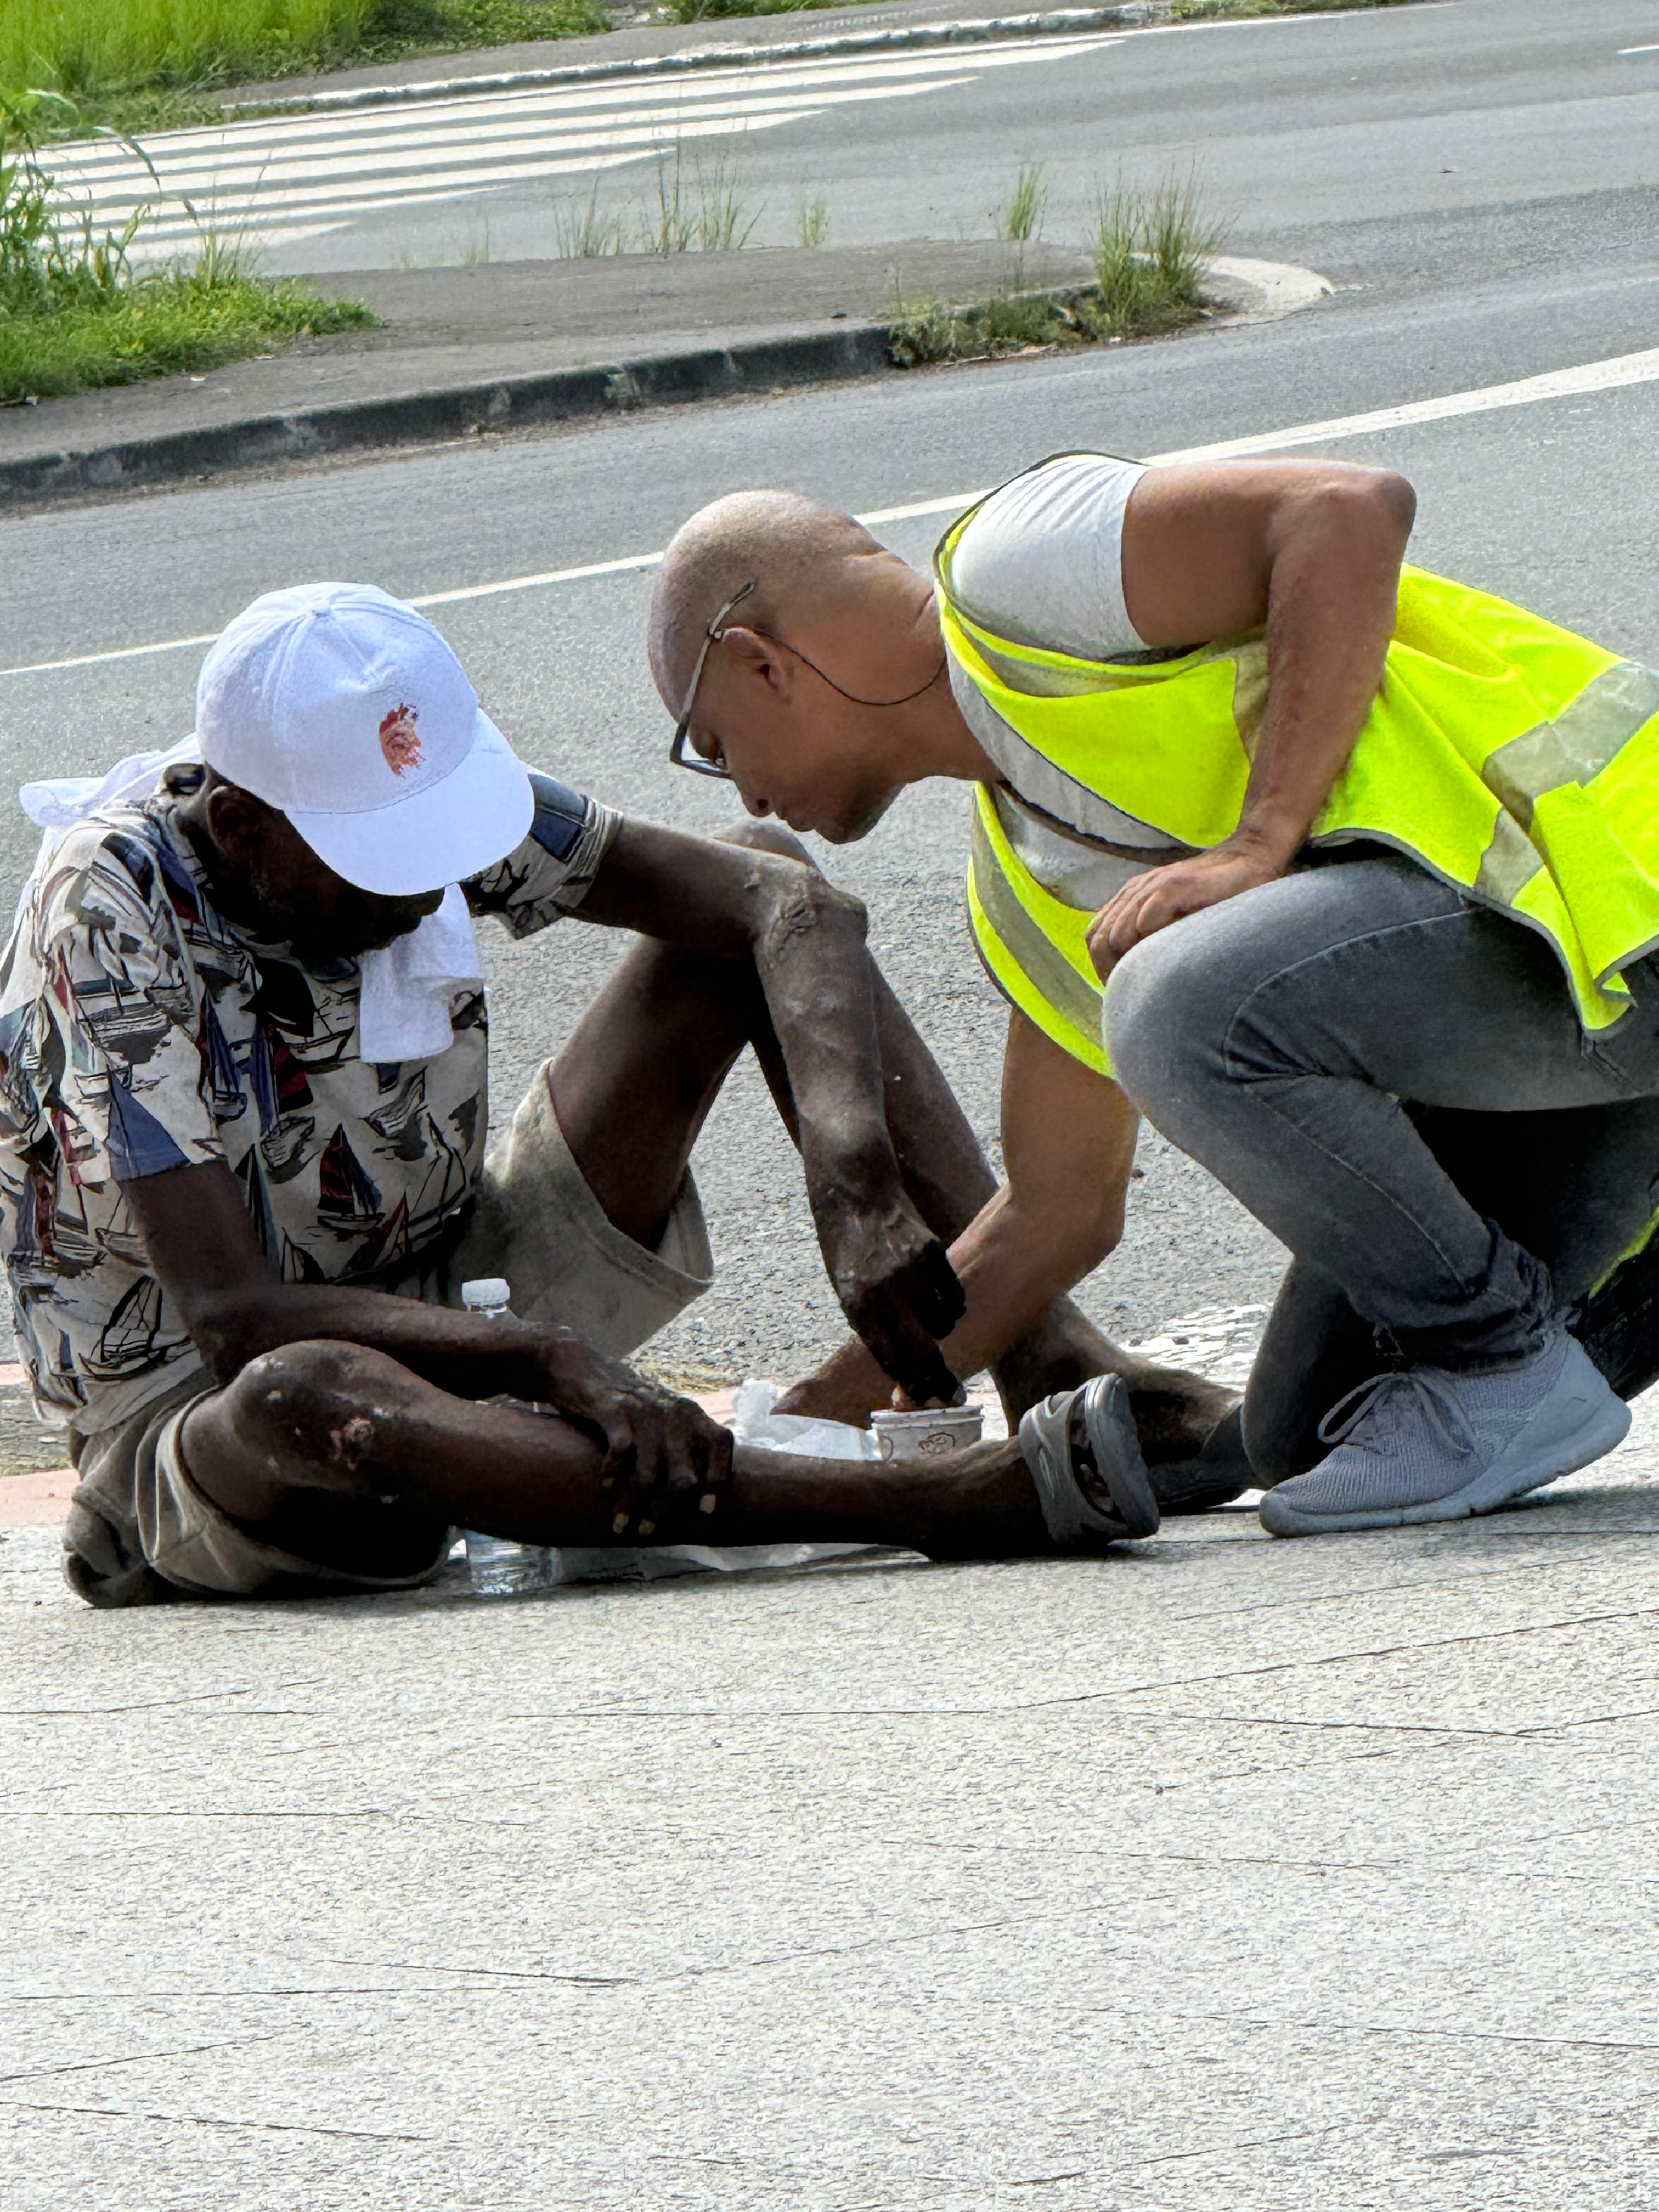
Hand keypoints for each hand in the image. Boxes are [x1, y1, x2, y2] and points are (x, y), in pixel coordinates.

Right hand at [532, 1332, 733, 1533]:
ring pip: (649, 1473)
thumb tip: (693, 1492)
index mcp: (690, 1413)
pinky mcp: (613, 1408)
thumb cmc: (623, 1404)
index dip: (718, 1480)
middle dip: (666, 1510)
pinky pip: (622, 1451)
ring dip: (634, 1504)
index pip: (721, 1444)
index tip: (706, 1511)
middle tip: (647, 1530)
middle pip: (684, 1476)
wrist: (579, 1365)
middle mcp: (673, 1411)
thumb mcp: (659, 1416)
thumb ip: (678, 1444)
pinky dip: (614, 1474)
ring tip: (621, 1522)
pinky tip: (606, 1484)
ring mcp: (644, 1410)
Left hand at [809, 1159, 964, 1407]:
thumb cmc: (849, 1251)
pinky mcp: (931, 1251)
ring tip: (935, 1327)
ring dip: (943, 1333)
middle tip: (952, 1393)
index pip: (890, 1359)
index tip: (927, 1399)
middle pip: (921, 1350)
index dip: (911, 1384)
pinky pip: (953, 1294)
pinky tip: (944, 1302)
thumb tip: (902, 1368)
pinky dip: (953, 1306)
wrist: (856, 1196)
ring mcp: (909, 1270)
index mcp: (857, 1305)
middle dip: (939, 1378)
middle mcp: (883, 1291)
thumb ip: (871, 1326)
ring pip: (943, 1323)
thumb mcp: (848, 1292)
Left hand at [1086, 839, 1288, 976]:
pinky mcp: (1175, 885)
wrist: (1251, 860)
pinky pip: (1145, 920)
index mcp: (1130, 898)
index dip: (1104, 968)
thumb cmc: (1219, 898)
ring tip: (1157, 975)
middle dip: (1114, 971)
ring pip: (1117, 935)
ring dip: (1133, 961)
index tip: (1127, 990)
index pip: (1095, 938)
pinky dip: (1152, 940)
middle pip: (1100, 941)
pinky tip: (1172, 952)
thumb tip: (1139, 981)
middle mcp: (1135, 891)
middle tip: (1140, 991)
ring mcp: (1152, 886)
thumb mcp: (1179, 918)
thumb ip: (1155, 936)